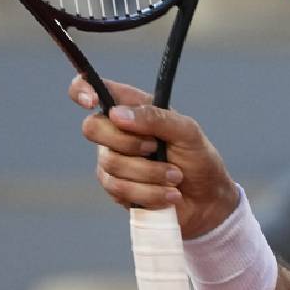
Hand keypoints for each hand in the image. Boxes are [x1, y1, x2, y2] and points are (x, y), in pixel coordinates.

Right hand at [72, 77, 239, 238]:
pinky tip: (168, 193)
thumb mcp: (187, 132)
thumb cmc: (198, 158)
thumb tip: (117, 114)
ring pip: (110, 163)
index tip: (91, 101)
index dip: (82, 89)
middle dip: (128, 142)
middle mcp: (118, 132)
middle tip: (155, 147)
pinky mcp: (116, 188)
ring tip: (175, 176)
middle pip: (92, 128)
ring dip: (150, 173)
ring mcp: (114, 160)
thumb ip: (156, 117)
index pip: (94, 89)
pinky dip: (150, 192)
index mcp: (134, 108)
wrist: (206, 200)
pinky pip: (119, 188)